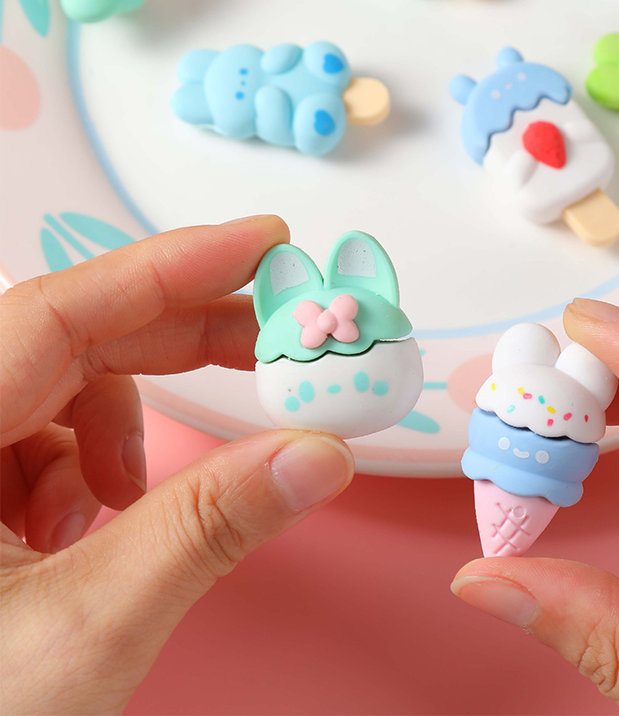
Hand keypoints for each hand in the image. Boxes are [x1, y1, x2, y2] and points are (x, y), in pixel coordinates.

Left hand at [0, 217, 353, 714]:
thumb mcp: (84, 627)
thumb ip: (205, 529)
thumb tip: (315, 456)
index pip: (61, 308)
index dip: (170, 264)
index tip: (261, 243)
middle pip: (78, 338)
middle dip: (187, 339)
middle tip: (276, 344)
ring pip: (69, 387)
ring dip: (128, 427)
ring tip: (132, 501)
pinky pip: (51, 436)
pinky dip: (96, 464)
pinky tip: (91, 523)